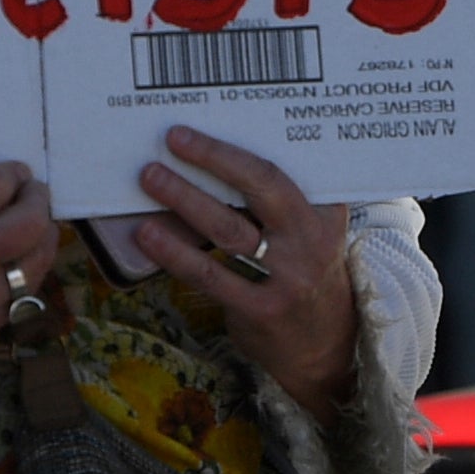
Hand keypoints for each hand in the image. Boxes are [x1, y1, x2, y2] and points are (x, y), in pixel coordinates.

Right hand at [0, 162, 59, 393]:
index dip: (11, 175)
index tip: (15, 172)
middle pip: (27, 224)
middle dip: (37, 199)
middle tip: (32, 192)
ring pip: (37, 260)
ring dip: (43, 234)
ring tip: (36, 222)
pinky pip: (26, 292)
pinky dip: (31, 268)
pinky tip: (22, 257)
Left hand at [115, 126, 359, 419]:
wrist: (326, 350)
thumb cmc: (307, 277)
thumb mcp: (315, 236)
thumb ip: (286, 204)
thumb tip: (221, 161)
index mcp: (326, 213)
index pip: (283, 169)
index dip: (240, 146)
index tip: (208, 123)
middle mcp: (311, 241)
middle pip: (262, 187)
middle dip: (215, 158)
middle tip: (176, 139)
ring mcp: (288, 277)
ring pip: (229, 228)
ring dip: (186, 198)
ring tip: (151, 177)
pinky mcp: (261, 310)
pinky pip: (210, 274)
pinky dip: (175, 252)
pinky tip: (148, 233)